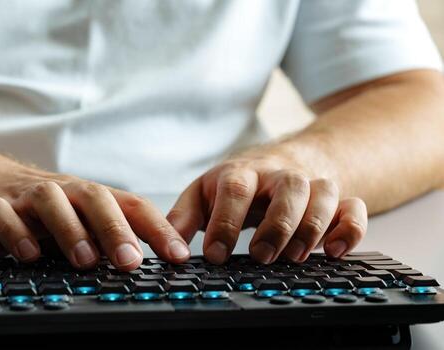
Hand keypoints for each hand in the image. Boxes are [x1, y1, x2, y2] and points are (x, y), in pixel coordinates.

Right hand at [0, 157, 190, 270]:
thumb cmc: (51, 211)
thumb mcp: (84, 222)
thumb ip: (112, 239)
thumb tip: (151, 267)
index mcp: (93, 197)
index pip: (133, 206)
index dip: (158, 229)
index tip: (178, 255)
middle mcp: (66, 192)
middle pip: (95, 198)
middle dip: (115, 229)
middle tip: (131, 260)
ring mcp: (29, 198)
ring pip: (50, 201)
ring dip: (70, 230)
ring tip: (85, 260)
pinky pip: (4, 216)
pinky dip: (17, 234)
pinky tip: (29, 255)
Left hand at [167, 151, 366, 263]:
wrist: (277, 161)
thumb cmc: (236, 183)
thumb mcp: (203, 194)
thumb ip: (184, 218)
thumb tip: (169, 248)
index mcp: (241, 172)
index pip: (236, 188)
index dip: (226, 222)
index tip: (215, 255)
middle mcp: (278, 174)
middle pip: (288, 186)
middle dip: (277, 224)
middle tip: (260, 256)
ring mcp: (309, 184)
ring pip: (323, 192)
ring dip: (312, 227)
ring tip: (293, 257)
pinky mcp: (333, 198)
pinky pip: (353, 206)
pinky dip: (350, 228)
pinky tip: (333, 251)